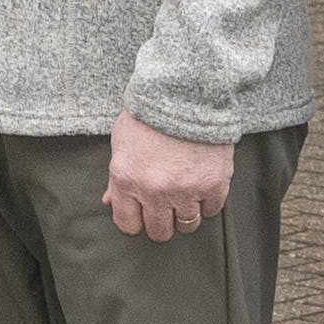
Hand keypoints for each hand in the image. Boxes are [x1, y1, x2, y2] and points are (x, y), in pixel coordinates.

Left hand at [104, 115, 237, 240]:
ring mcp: (185, 190)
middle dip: (162, 220)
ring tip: (187, 192)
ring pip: (187, 225)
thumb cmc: (150, 114)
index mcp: (126, 180)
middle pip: (159, 232)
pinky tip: (203, 183)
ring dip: (186, 212)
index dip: (137, 220)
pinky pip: (211, 210)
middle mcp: (154, 191)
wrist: (186, 92)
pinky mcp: (213, 185)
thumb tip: (110, 202)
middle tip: (167, 203)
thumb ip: (117, 178)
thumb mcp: (122, 142)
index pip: (128, 225)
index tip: (143, 212)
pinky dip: (208, 200)